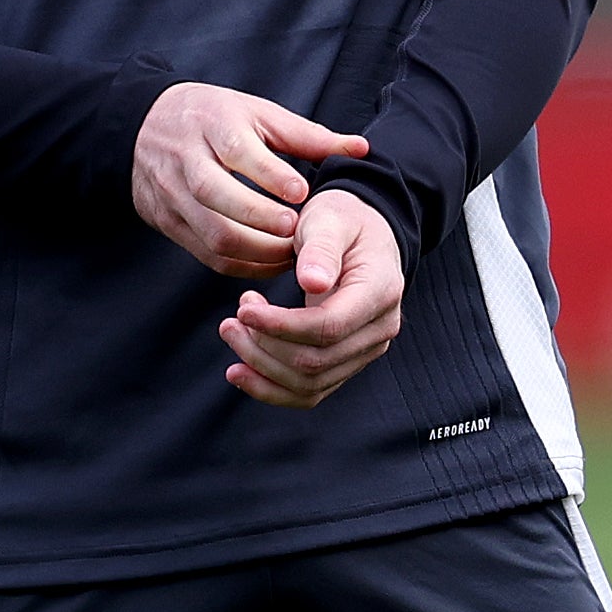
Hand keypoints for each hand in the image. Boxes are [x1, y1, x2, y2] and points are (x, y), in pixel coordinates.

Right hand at [131, 82, 368, 281]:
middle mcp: (186, 160)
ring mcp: (172, 195)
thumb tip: (361, 149)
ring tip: (292, 253)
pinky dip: (242, 265)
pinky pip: (206, 253)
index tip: (301, 193)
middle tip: (298, 232)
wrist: (143, 128)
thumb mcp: (257, 114)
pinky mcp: (168, 222)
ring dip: (256, 250)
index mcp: (212, 124)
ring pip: (211, 232)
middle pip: (216, 195)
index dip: (269, 175)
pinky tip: (271, 263)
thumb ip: (308, 136)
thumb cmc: (214, 118)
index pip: (237, 150)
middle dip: (260, 219)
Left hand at [221, 189, 404, 409]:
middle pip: (316, 362)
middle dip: (263, 347)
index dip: (281, 325)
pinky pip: (309, 392)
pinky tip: (240, 371)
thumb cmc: (342, 221)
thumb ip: (320, 248)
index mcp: (381, 292)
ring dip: (261, 367)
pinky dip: (271, 388)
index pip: (328, 326)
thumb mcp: (329, 219)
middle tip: (230, 320)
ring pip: (310, 383)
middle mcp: (380, 330)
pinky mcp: (346, 363)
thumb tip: (312, 283)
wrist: (361, 235)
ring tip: (232, 333)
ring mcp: (365, 351)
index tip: (243, 309)